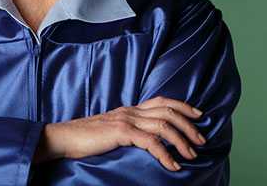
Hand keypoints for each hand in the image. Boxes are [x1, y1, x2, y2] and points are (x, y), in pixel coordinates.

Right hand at [35, 96, 205, 171]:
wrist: (65, 137)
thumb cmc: (86, 137)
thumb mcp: (112, 129)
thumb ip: (129, 129)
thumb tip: (146, 139)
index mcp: (130, 109)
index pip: (162, 101)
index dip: (182, 106)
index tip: (199, 115)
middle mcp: (131, 110)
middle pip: (168, 111)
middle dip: (189, 125)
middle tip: (201, 139)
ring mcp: (126, 120)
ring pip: (163, 126)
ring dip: (181, 141)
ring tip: (191, 154)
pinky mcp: (121, 132)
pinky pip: (150, 142)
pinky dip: (165, 154)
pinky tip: (173, 165)